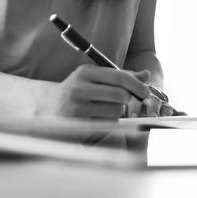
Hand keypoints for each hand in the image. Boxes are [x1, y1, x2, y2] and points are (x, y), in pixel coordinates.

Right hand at [37, 64, 151, 119]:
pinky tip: (97, 117)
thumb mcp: (95, 78)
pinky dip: (109, 121)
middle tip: (124, 100)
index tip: (145, 92)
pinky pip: (108, 124)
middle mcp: (79, 88)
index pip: (119, 77)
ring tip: (105, 108)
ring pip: (116, 111)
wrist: (50, 106)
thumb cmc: (79, 90)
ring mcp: (78, 108)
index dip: (137, 85)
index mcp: (85, 72)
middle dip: (127, 99)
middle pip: (121, 95)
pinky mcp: (79, 125)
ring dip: (117, 111)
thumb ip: (120, 76)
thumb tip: (146, 75)